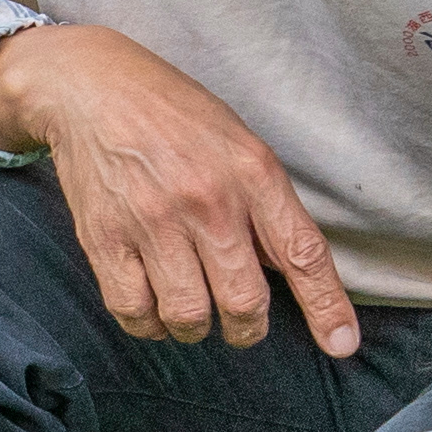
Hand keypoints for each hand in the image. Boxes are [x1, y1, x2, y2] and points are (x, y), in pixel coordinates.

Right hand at [0, 24, 360, 354]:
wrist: (89, 87)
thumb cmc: (174, 116)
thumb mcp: (238, 143)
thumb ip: (265, 206)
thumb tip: (289, 274)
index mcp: (251, 171)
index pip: (301, 252)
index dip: (326, 305)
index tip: (341, 344)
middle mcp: (207, 199)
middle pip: (243, 302)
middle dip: (247, 328)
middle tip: (240, 322)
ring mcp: (152, 221)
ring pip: (188, 317)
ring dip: (195, 327)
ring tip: (191, 308)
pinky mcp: (103, 238)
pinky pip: (134, 312)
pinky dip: (148, 324)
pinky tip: (152, 305)